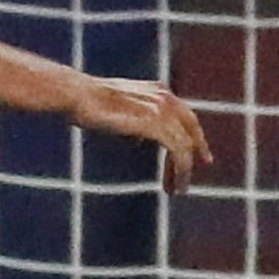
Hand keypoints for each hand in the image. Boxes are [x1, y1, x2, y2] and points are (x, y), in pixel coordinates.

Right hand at [74, 76, 210, 192]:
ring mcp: (162, 110)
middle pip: (191, 128)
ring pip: (185, 144)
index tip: (196, 151)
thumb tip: (140, 139)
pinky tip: (174, 184)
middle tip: (201, 167)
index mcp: (157, 90)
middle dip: (198, 149)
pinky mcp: (156, 124)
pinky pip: (177, 151)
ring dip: (183, 169)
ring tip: (178, 188)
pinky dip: (179, 170)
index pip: (182, 114)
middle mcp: (165, 97)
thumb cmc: (85, 102)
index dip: (191, 133)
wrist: (77, 95)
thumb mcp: (116, 110)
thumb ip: (133, 122)